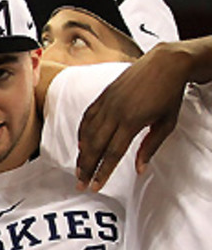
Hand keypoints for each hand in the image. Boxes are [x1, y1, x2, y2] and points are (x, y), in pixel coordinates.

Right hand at [75, 43, 187, 190]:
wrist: (165, 63)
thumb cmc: (169, 92)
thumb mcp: (167, 123)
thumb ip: (150, 147)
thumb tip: (139, 169)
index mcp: (132, 121)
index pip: (113, 153)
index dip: (103, 172)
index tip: (96, 186)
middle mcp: (115, 112)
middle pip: (95, 146)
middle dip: (86, 168)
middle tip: (80, 183)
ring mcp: (107, 103)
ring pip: (88, 134)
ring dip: (82, 154)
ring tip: (79, 169)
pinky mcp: (103, 96)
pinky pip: (87, 118)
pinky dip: (82, 133)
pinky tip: (81, 144)